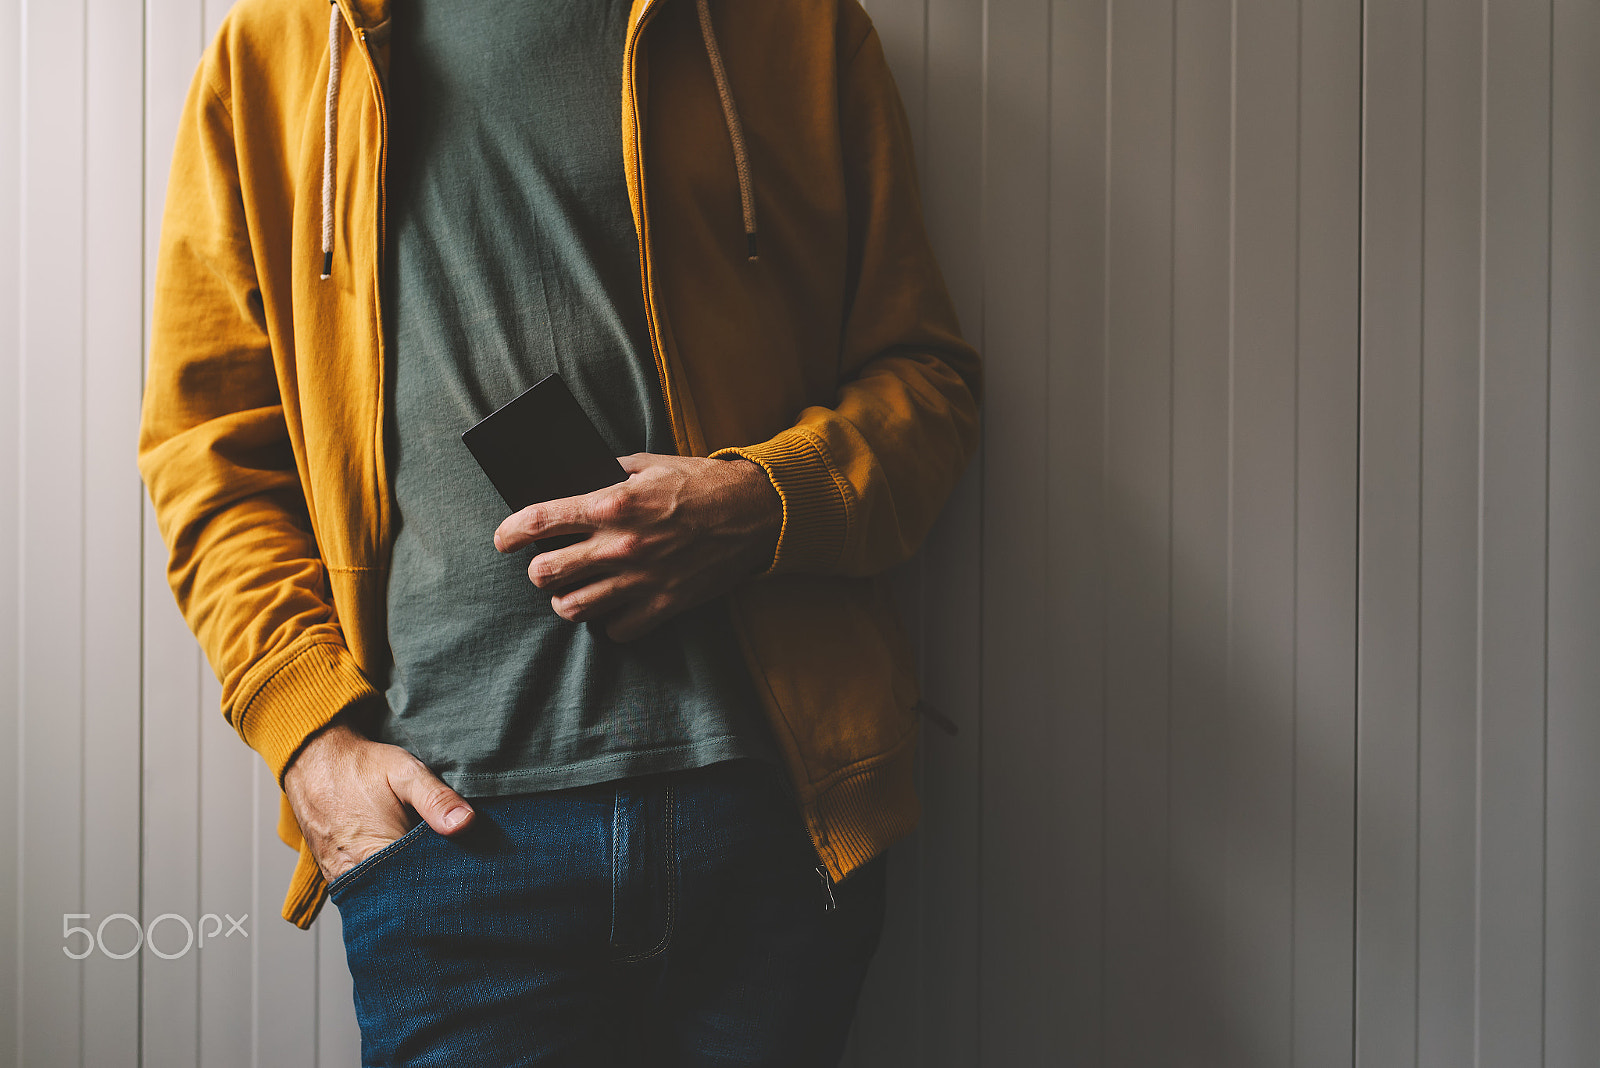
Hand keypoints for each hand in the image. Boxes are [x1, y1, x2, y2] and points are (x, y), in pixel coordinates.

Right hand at [283, 718, 474, 884]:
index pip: (418, 888)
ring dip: (403, 886)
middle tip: (445, 871)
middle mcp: (353, 873)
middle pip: (399, 898)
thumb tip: (466, 824)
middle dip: (425, 888)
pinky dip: (382, 883)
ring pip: (380, 897)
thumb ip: (436, 799)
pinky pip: (362, 890)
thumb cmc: (361, 766)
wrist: (314, 759)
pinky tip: (399, 867)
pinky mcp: (333, 874)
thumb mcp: (405, 772)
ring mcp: (340, 877)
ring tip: (423, 868)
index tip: (460, 872)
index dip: (442, 882)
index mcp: (375, 853)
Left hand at [493, 454, 781, 641]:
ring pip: (573, 608)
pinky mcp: (664, 606)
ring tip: (573, 590)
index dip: (511, 532)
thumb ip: (608, 474)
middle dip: (537, 570)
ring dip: (566, 599)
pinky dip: (607, 621)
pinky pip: (615, 630)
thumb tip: (572, 484)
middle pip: (546, 574)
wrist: (756, 513)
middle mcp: (621, 547)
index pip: (540, 521)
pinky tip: (612, 606)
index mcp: (613, 505)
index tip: (502, 539)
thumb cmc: (702, 484)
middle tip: (544, 565)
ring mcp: (642, 581)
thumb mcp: (651, 464)